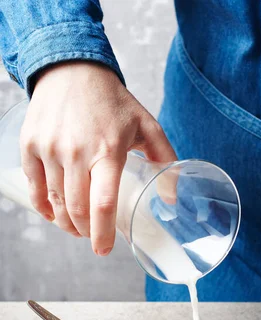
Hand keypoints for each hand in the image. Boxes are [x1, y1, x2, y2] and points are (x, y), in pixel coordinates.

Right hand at [20, 61, 176, 254]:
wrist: (71, 69)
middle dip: (85, 232)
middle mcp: (76, 152)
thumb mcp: (146, 125)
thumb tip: (172, 198)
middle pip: (77, 210)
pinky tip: (54, 213)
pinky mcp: (30, 145)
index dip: (103, 234)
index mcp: (108, 151)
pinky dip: (44, 207)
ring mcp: (49, 149)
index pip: (103, 204)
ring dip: (66, 223)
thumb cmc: (112, 102)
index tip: (104, 250)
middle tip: (92, 238)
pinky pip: (34, 188)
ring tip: (77, 227)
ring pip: (55, 203)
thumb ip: (165, 160)